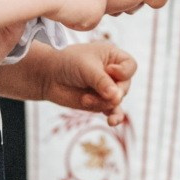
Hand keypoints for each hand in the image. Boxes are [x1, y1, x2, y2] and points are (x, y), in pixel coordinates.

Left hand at [0, 40, 136, 126]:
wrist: (48, 76)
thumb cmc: (68, 63)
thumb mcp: (87, 68)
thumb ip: (102, 82)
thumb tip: (117, 98)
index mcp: (113, 57)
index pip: (130, 66)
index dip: (123, 72)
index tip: (109, 70)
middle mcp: (113, 74)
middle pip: (125, 86)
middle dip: (112, 91)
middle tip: (98, 90)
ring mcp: (107, 89)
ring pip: (117, 101)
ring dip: (103, 103)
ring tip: (86, 100)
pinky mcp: (100, 103)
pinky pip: (113, 112)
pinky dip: (114, 117)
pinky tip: (111, 122)